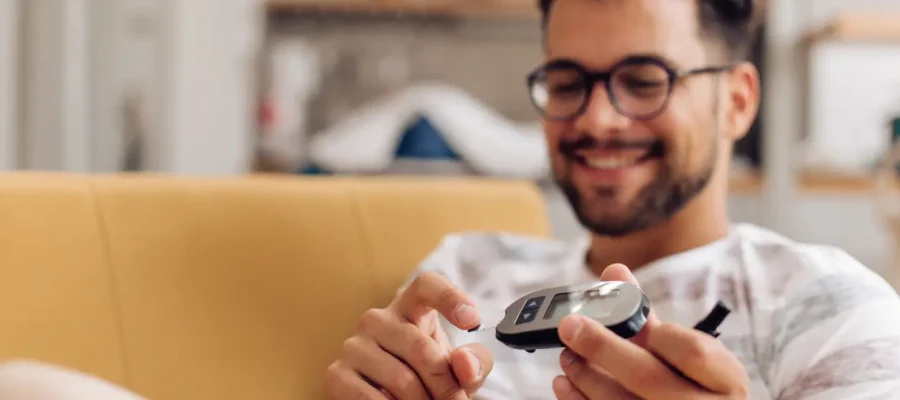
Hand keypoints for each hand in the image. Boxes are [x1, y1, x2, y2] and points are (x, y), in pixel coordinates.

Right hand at [324, 271, 493, 399]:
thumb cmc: (427, 378)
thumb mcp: (457, 371)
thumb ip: (473, 363)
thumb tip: (465, 363)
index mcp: (409, 308)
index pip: (426, 286)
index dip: (450, 298)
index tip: (473, 321)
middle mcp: (377, 320)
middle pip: (422, 348)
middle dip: (445, 386)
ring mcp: (354, 346)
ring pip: (402, 379)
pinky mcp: (336, 375)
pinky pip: (372, 399)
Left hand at [552, 264, 748, 399]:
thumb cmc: (690, 382)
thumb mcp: (683, 352)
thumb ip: (649, 316)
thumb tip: (614, 273)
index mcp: (725, 382)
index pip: (693, 350)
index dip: (660, 334)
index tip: (633, 322)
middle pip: (648, 377)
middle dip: (602, 347)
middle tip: (570, 326)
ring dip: (585, 376)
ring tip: (567, 357)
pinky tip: (566, 383)